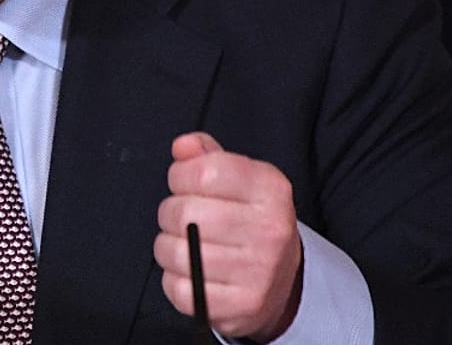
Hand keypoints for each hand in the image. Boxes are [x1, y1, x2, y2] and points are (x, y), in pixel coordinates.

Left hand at [154, 132, 302, 341]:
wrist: (282, 280)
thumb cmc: (253, 222)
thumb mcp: (241, 179)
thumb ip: (208, 156)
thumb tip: (182, 146)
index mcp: (270, 190)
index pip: (205, 171)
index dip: (180, 175)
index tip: (183, 182)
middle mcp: (269, 230)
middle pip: (186, 213)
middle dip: (171, 212)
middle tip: (182, 217)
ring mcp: (257, 272)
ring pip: (177, 252)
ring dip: (168, 247)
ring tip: (184, 244)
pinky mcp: (240, 306)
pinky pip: (180, 289)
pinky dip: (175, 280)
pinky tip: (192, 271)